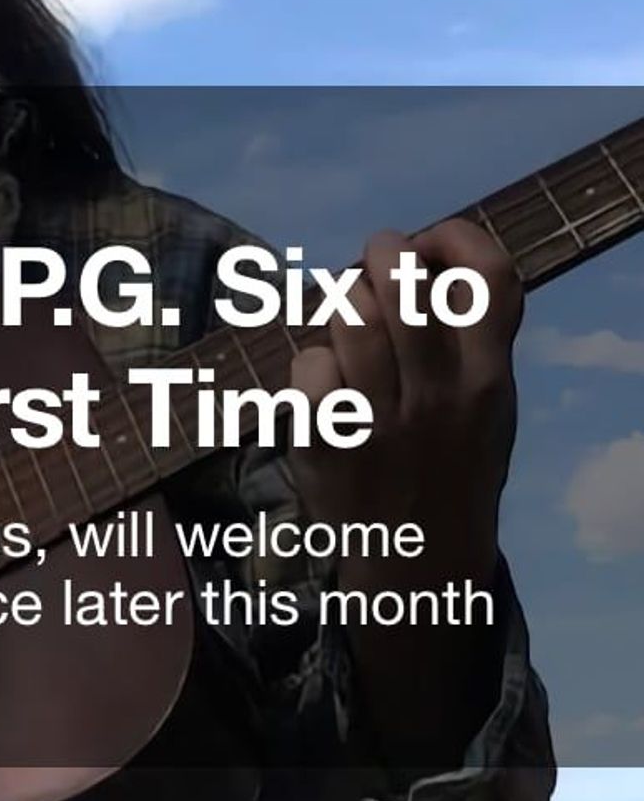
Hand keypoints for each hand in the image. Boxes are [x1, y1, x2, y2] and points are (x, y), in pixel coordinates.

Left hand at [287, 218, 523, 584]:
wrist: (420, 562)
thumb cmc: (451, 466)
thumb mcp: (489, 407)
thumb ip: (474, 341)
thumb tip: (434, 259)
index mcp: (487, 378)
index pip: (492, 277)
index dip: (457, 238)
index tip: (432, 241)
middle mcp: (438, 395)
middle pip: (402, 284)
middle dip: (381, 254)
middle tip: (374, 261)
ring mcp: (380, 418)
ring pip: (350, 317)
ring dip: (342, 303)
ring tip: (346, 320)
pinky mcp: (327, 441)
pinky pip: (309, 368)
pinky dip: (310, 364)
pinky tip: (322, 382)